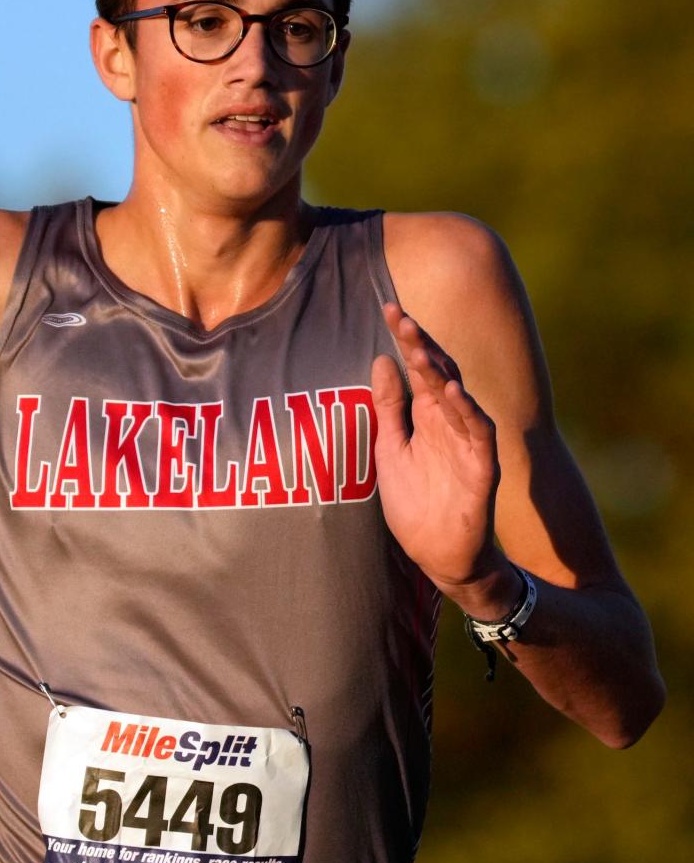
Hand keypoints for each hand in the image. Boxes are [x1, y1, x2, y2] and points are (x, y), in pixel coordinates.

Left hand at [371, 303, 502, 593]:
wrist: (439, 555)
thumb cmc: (416, 504)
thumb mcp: (389, 450)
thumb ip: (387, 408)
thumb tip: (379, 360)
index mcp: (428, 417)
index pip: (417, 368)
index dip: (406, 339)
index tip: (387, 307)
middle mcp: (450, 423)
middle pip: (437, 374)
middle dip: (420, 345)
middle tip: (400, 315)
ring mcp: (468, 443)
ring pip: (457, 397)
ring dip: (439, 370)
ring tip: (419, 344)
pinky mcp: (483, 468)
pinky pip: (478, 433)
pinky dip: (466, 410)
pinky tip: (450, 391)